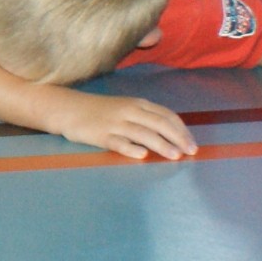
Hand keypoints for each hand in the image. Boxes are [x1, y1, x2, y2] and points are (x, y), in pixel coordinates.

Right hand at [54, 92, 196, 160]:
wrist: (68, 108)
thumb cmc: (101, 110)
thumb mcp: (125, 108)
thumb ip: (146, 117)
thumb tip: (173, 135)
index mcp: (137, 104)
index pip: (166, 115)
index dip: (182, 130)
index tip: (193, 144)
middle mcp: (128, 111)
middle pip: (158, 124)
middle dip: (177, 138)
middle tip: (190, 152)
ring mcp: (114, 123)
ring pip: (142, 133)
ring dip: (161, 144)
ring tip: (175, 156)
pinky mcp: (101, 135)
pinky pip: (118, 142)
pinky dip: (131, 148)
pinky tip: (142, 155)